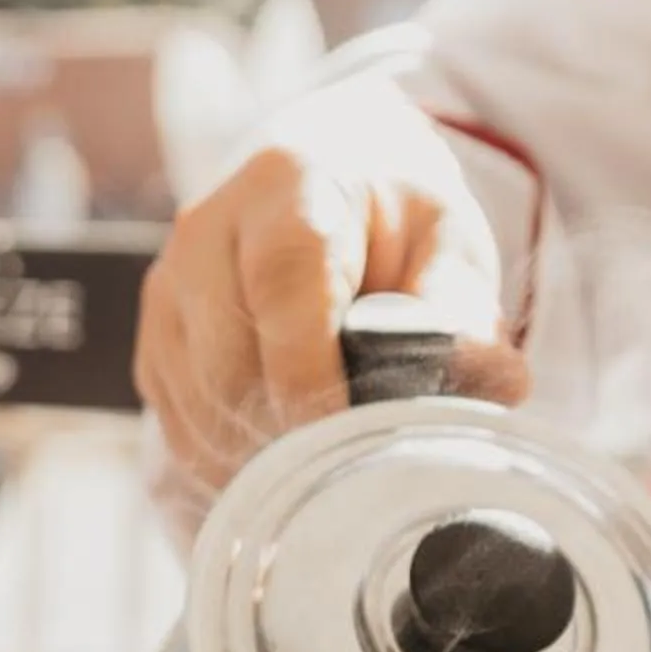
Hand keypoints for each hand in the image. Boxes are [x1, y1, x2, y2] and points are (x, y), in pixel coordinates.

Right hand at [134, 75, 530, 485]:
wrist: (325, 191)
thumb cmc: (390, 222)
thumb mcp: (446, 241)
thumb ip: (463, 308)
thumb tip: (497, 380)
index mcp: (286, 183)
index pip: (282, 283)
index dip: (309, 368)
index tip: (345, 430)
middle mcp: (206, 229)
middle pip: (229, 359)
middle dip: (289, 427)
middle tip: (351, 467)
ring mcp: (167, 287)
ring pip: (200, 403)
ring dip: (260, 452)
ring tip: (323, 468)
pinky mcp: (152, 339)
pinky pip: (180, 424)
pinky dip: (229, 457)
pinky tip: (280, 462)